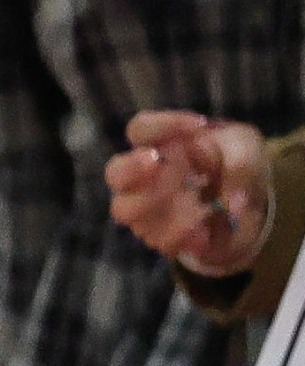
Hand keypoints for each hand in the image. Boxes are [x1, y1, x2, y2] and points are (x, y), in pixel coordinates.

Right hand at [105, 110, 270, 274]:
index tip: (200, 126)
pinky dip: (187, 234)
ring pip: (127, 210)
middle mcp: (145, 176)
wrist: (250, 207)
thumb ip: (240, 158)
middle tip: (157, 164)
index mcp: (160, 144)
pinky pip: (159, 240)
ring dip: (164, 207)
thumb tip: (231, 197)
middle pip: (115, 172)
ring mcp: (146, 209)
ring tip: (202, 207)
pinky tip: (207, 229)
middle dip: (131, 169)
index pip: (141, 129)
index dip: (161, 125)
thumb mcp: (247, 147)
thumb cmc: (236, 164)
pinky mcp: (159, 237)